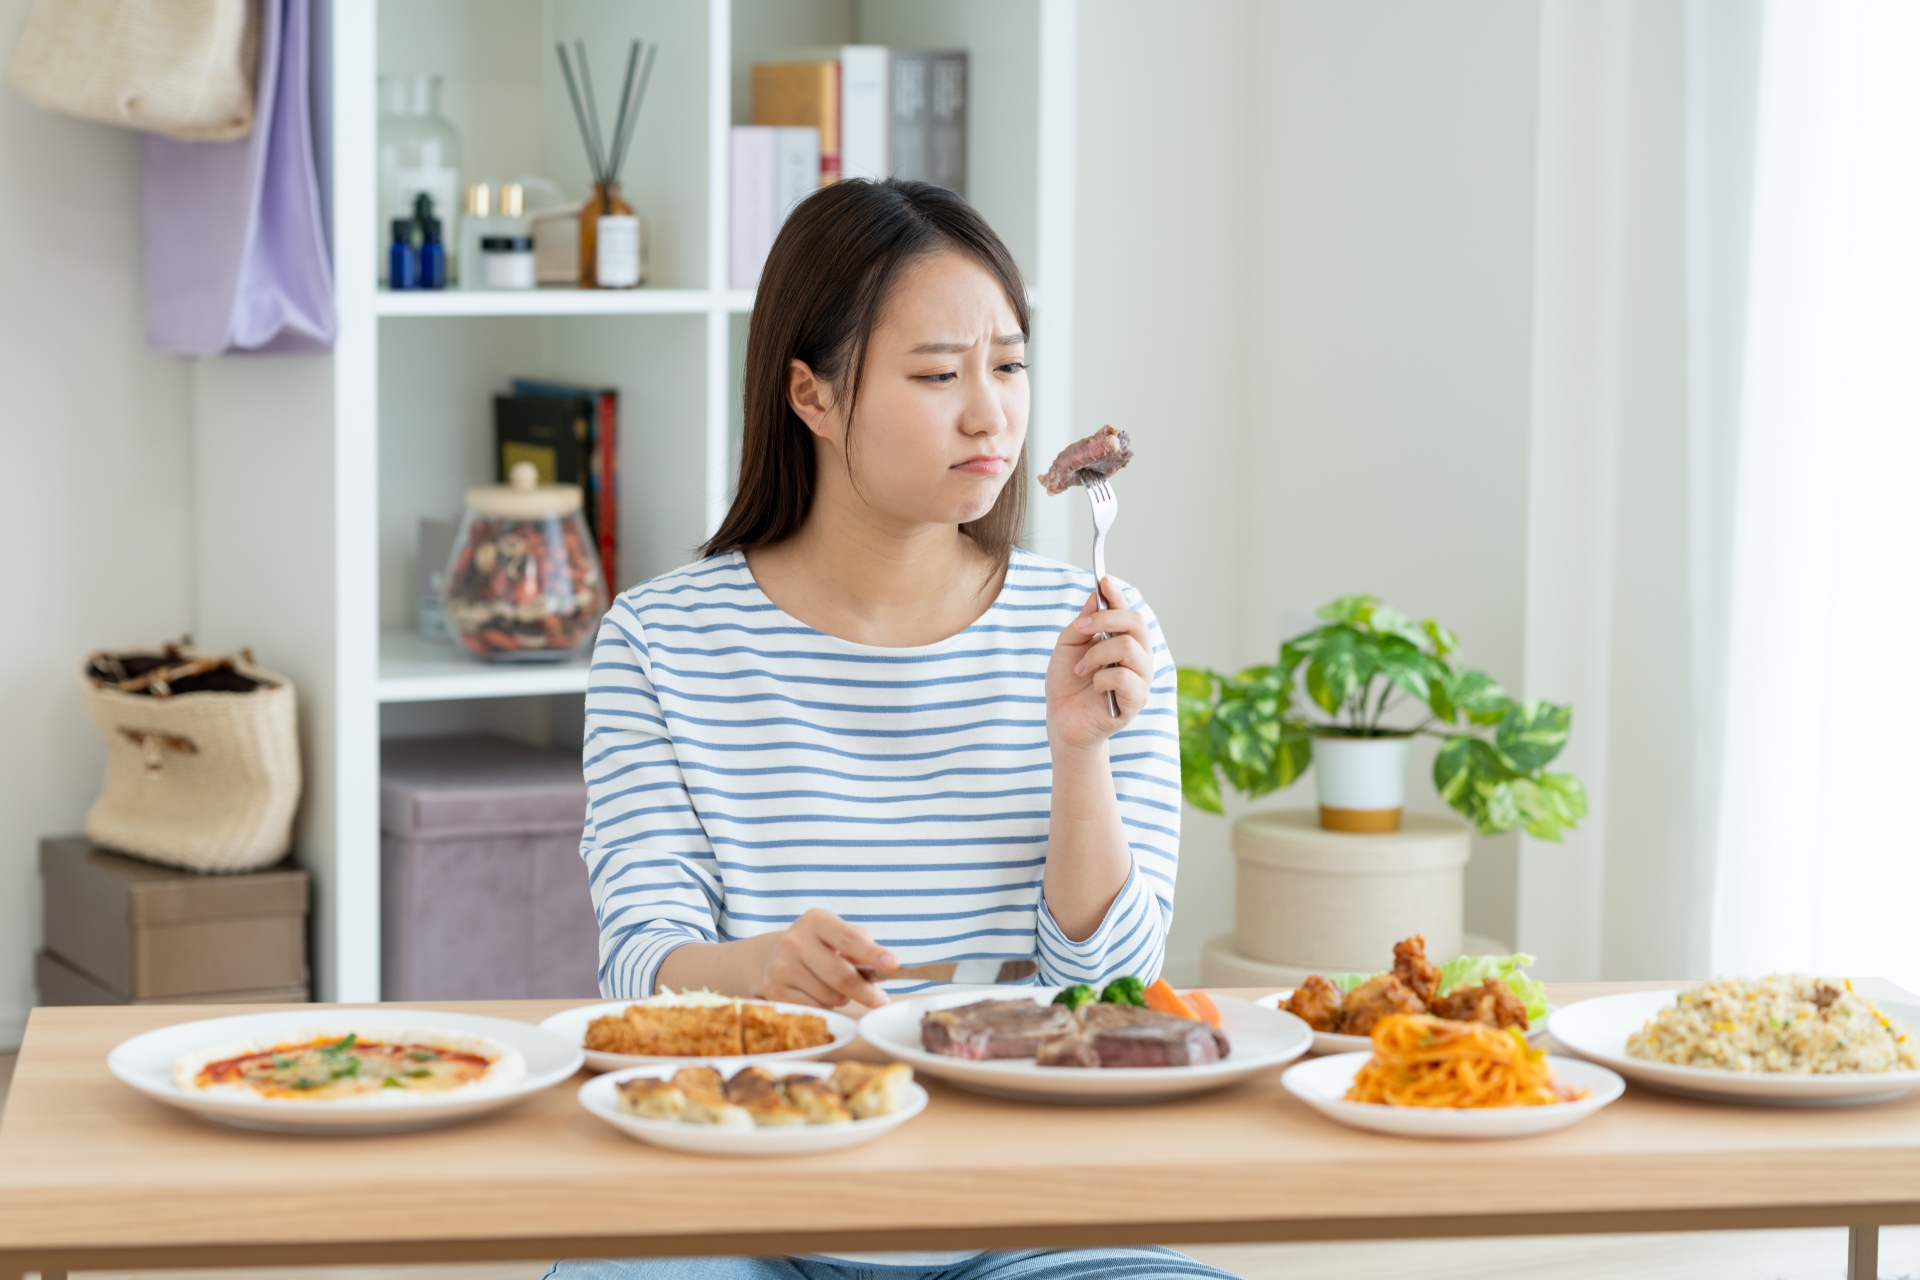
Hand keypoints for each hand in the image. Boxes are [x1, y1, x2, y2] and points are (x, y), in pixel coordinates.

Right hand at [747, 908, 896, 1008]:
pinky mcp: (774, 990)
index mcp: (816, 920)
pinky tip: (821, 996)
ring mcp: (782, 966)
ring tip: (839, 989)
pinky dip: (826, 1007)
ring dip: (843, 998)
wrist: (774, 956)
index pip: (849, 939)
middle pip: (839, 975)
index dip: (873, 953)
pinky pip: (814, 1008)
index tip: (894, 965)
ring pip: (828, 996)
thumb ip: (863, 947)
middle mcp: (795, 940)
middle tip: (880, 1000)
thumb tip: (883, 970)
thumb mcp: (840, 935)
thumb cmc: (819, 946)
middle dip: (865, 991)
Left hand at [1046, 577, 1151, 752]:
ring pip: (1128, 647)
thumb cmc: (1067, 684)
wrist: (1063, 721)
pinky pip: (1124, 677)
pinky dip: (1101, 678)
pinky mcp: (1137, 700)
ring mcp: (1141, 679)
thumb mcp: (1067, 647)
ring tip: (1082, 669)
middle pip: (1136, 623)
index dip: (1117, 595)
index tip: (1103, 581)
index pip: (1127, 612)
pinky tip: (1094, 687)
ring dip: (1096, 654)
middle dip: (1104, 619)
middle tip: (1080, 629)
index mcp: (1124, 641)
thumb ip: (1082, 624)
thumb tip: (1096, 596)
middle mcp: (1138, 657)